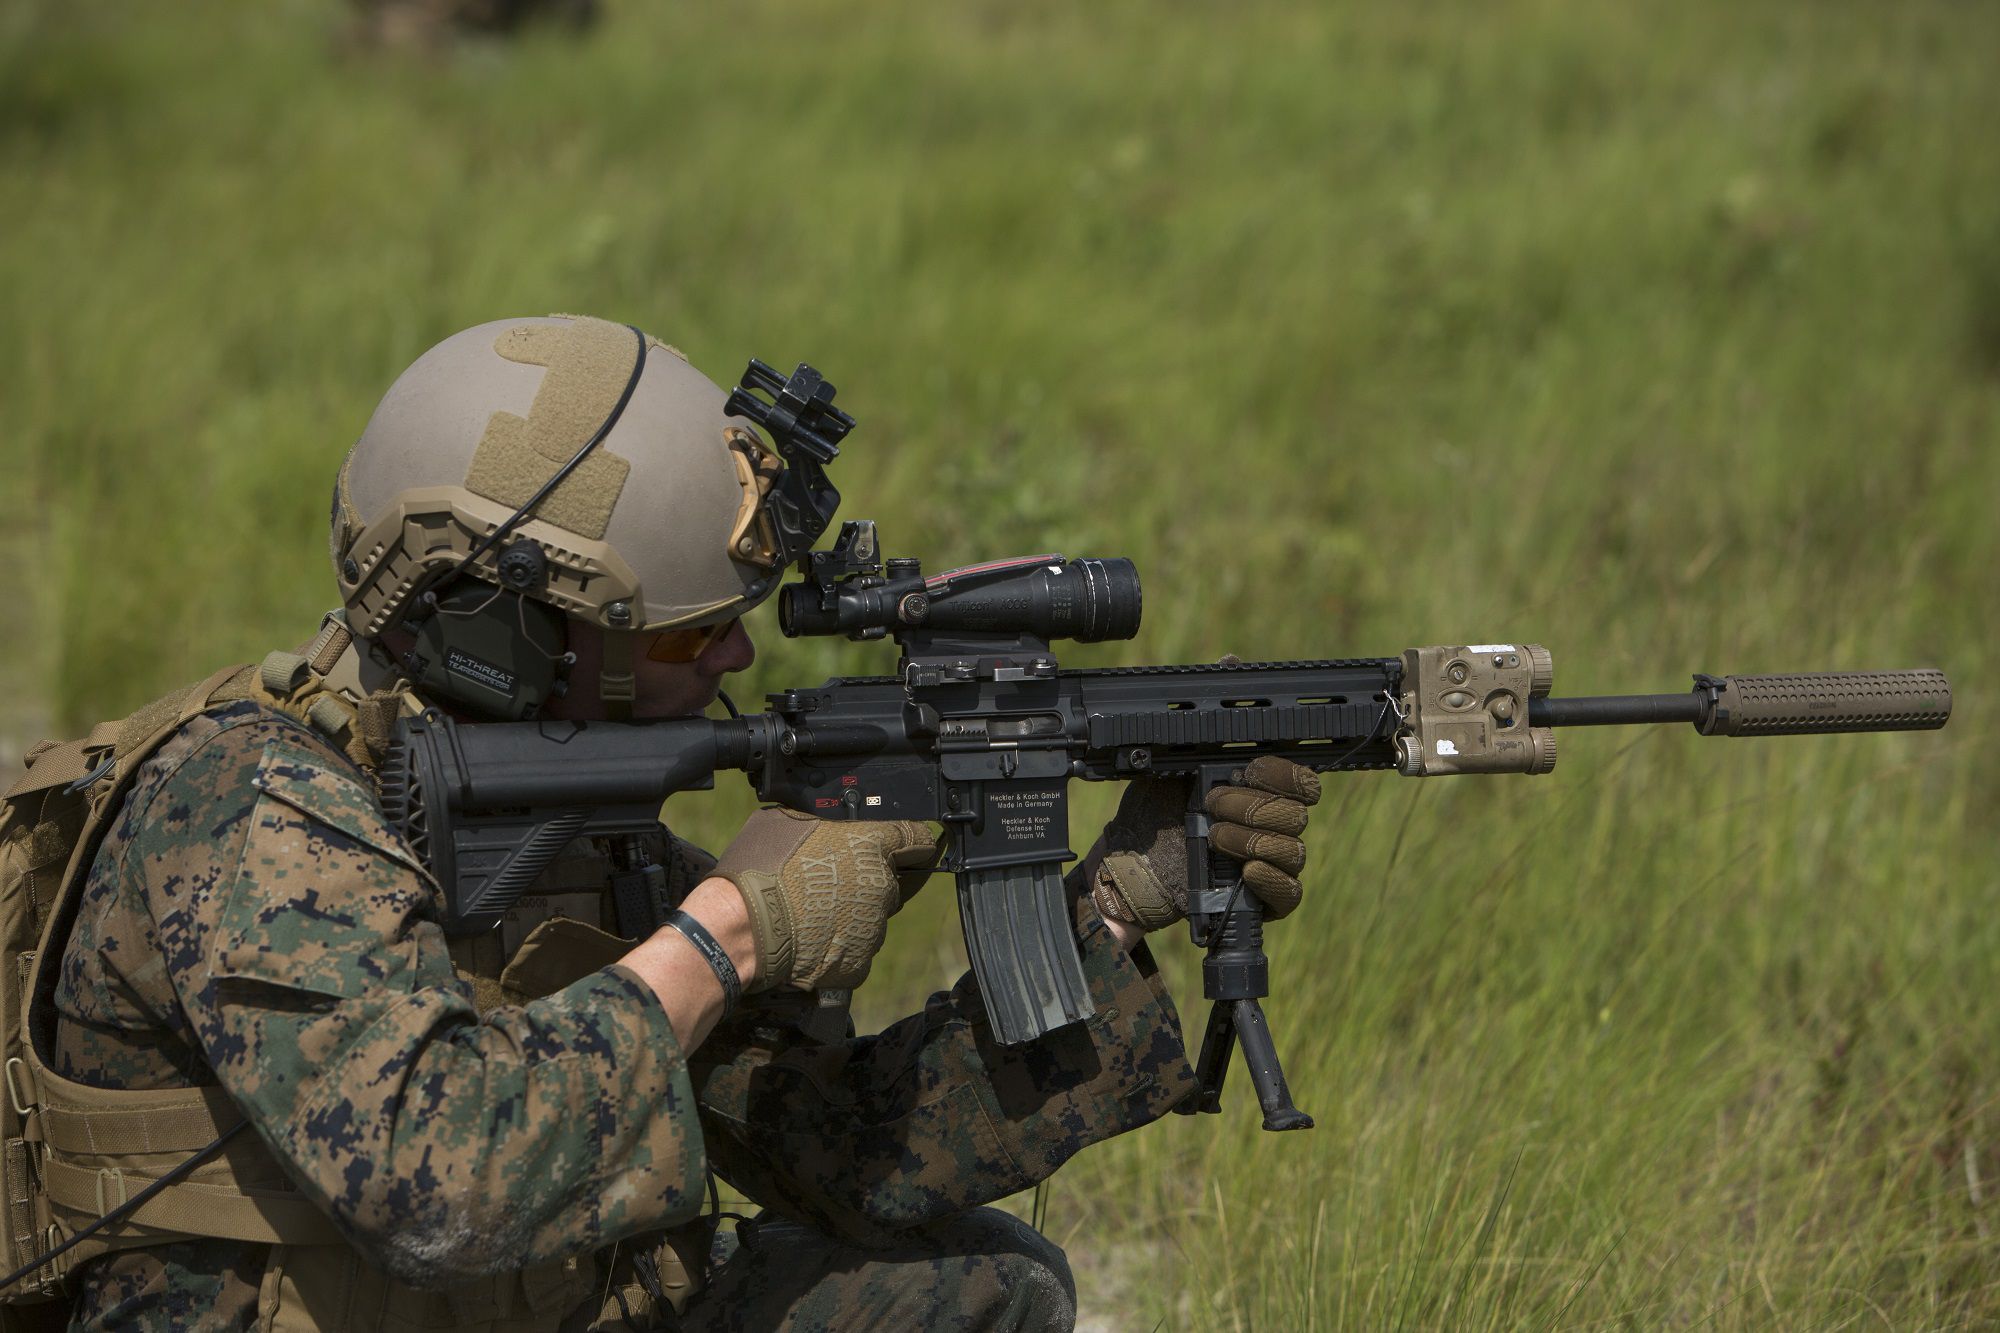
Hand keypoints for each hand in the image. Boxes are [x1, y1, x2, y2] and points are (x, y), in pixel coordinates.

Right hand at [709, 809, 941, 991]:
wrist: (738, 928)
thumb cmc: (757, 870)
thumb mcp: (786, 822)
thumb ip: (822, 824)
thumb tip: (825, 825)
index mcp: (869, 845)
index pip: (916, 837)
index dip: (913, 840)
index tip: (912, 846)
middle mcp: (880, 886)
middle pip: (888, 882)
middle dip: (865, 882)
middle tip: (827, 883)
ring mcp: (872, 929)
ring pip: (870, 918)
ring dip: (850, 915)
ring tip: (809, 913)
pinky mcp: (858, 963)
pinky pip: (855, 950)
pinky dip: (838, 946)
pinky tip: (810, 938)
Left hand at [1088, 756, 1321, 932]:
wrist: (1133, 865)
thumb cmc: (1153, 817)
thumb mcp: (1170, 777)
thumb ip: (1200, 759)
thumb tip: (1217, 742)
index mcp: (1258, 793)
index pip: (1301, 783)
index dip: (1283, 775)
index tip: (1249, 772)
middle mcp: (1271, 828)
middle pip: (1296, 815)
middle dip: (1253, 808)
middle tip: (1213, 807)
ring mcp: (1270, 865)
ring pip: (1293, 852)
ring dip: (1253, 840)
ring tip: (1215, 838)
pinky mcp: (1263, 901)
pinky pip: (1290, 893)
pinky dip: (1272, 879)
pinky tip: (1247, 871)